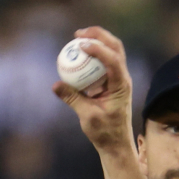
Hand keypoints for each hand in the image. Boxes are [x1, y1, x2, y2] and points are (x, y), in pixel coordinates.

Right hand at [53, 27, 133, 151]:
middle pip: (115, 47)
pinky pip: (104, 62)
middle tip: (78, 34)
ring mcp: (119, 79)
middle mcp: (122, 78)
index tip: (81, 44)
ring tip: (78, 38)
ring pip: (112, 51)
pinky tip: (79, 54)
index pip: (113, 60)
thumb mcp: (87, 116)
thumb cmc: (105, 132)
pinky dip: (93, 55)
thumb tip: (56, 85)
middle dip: (98, 36)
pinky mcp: (112, 82)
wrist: (116, 143)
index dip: (98, 49)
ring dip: (97, 41)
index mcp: (121, 86)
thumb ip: (73, 99)